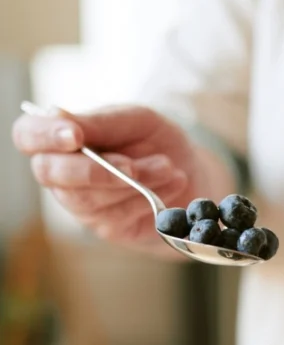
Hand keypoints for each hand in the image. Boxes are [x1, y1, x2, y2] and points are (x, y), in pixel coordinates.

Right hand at [13, 105, 196, 242]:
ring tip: (168, 167)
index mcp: (62, 140)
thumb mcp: (138, 121)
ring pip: (88, 198)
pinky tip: (173, 183)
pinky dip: (151, 196)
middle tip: (133, 165)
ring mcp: (83, 205)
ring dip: (135, 182)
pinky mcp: (108, 228)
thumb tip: (59, 116)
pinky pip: (118, 214)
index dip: (44, 136)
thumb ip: (103, 121)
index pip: (28, 136)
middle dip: (94, 169)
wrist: (196, 175)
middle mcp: (63, 174)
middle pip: (50, 173)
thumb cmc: (158, 143)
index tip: (76, 136)